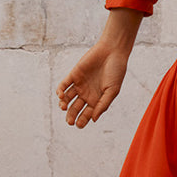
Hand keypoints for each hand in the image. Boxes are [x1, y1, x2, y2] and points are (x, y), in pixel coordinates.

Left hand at [57, 8, 141, 127]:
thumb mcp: (112, 90)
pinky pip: (64, 85)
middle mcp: (87, 94)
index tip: (79, 125)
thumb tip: (94, 119)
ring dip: (64, 105)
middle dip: (71, 115)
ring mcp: (79, 85)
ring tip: (64, 107)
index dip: (82, 120)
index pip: (87, 114)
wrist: (112, 52)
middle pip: (75, 108)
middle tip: (69, 121)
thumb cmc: (116, 71)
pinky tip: (61, 96)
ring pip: (68, 98)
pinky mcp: (74, 75)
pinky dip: (60, 91)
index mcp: (97, 99)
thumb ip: (103, 105)